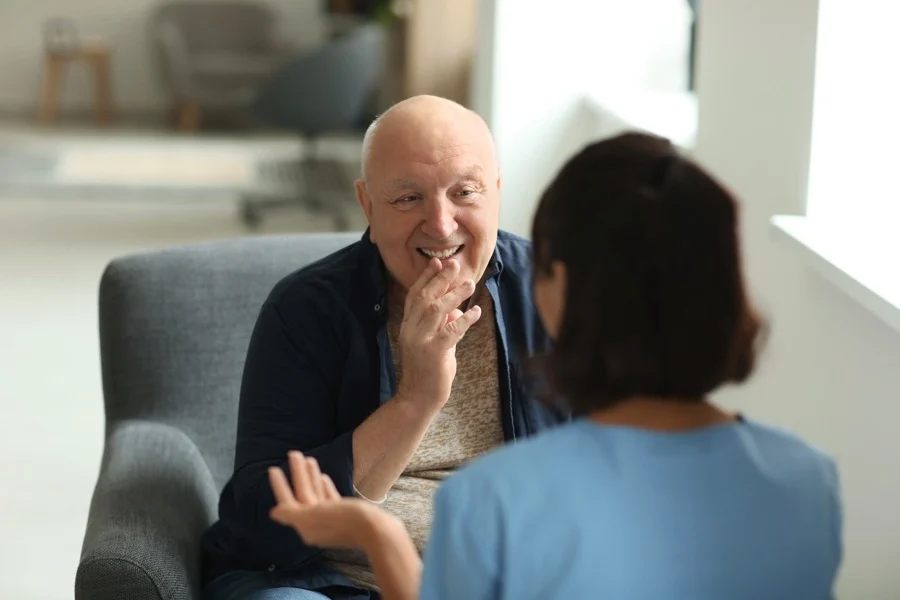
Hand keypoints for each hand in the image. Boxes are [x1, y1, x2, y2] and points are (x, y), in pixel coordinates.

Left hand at [269, 451, 377, 549]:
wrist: (379, 531)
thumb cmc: (347, 520)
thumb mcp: (316, 516)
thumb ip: (294, 513)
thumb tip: (273, 512)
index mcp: (306, 527)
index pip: (288, 502)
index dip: (280, 486)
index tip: (273, 468)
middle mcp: (316, 525)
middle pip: (303, 496)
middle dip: (298, 475)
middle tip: (294, 454)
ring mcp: (331, 521)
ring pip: (316, 495)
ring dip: (310, 477)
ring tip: (308, 459)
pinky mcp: (345, 517)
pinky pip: (329, 500)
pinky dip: (324, 488)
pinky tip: (322, 476)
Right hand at [396, 258, 481, 407]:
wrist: (418, 398)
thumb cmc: (428, 370)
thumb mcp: (435, 343)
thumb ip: (442, 325)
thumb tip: (456, 309)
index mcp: (408, 325)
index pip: (414, 295)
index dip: (425, 277)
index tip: (437, 262)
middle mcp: (410, 330)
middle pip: (424, 297)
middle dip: (440, 279)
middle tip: (455, 265)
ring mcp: (420, 341)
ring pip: (436, 310)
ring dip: (454, 295)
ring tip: (470, 284)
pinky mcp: (433, 353)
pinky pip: (450, 331)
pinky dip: (464, 320)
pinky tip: (476, 311)